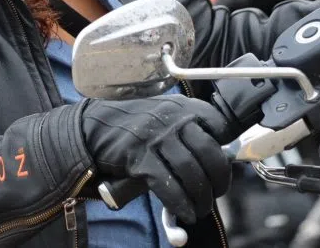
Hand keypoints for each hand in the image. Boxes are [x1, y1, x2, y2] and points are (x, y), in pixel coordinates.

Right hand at [80, 95, 232, 223]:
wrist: (93, 125)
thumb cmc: (134, 123)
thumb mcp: (163, 113)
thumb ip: (186, 128)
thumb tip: (216, 154)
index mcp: (182, 106)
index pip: (220, 125)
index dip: (226, 149)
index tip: (222, 167)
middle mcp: (172, 118)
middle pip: (210, 152)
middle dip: (220, 180)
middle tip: (217, 193)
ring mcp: (155, 137)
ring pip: (192, 172)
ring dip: (202, 198)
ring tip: (201, 209)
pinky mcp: (139, 157)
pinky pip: (168, 186)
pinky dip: (181, 204)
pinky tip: (185, 213)